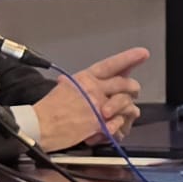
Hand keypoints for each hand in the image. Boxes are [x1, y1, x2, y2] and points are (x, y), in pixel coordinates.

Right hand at [30, 47, 148, 149]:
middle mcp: (94, 89)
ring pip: (127, 103)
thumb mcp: (65, 87)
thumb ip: (82, 84)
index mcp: (85, 78)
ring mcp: (99, 106)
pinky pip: (120, 123)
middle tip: (133, 92)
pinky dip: (118, 126)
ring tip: (117, 116)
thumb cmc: (48, 109)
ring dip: (125, 111)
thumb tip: (88, 83)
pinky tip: (110, 127)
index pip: (111, 65)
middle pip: (125, 84)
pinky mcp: (101, 123)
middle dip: (132, 89)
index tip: (142, 53)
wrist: (40, 125)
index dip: (129, 58)